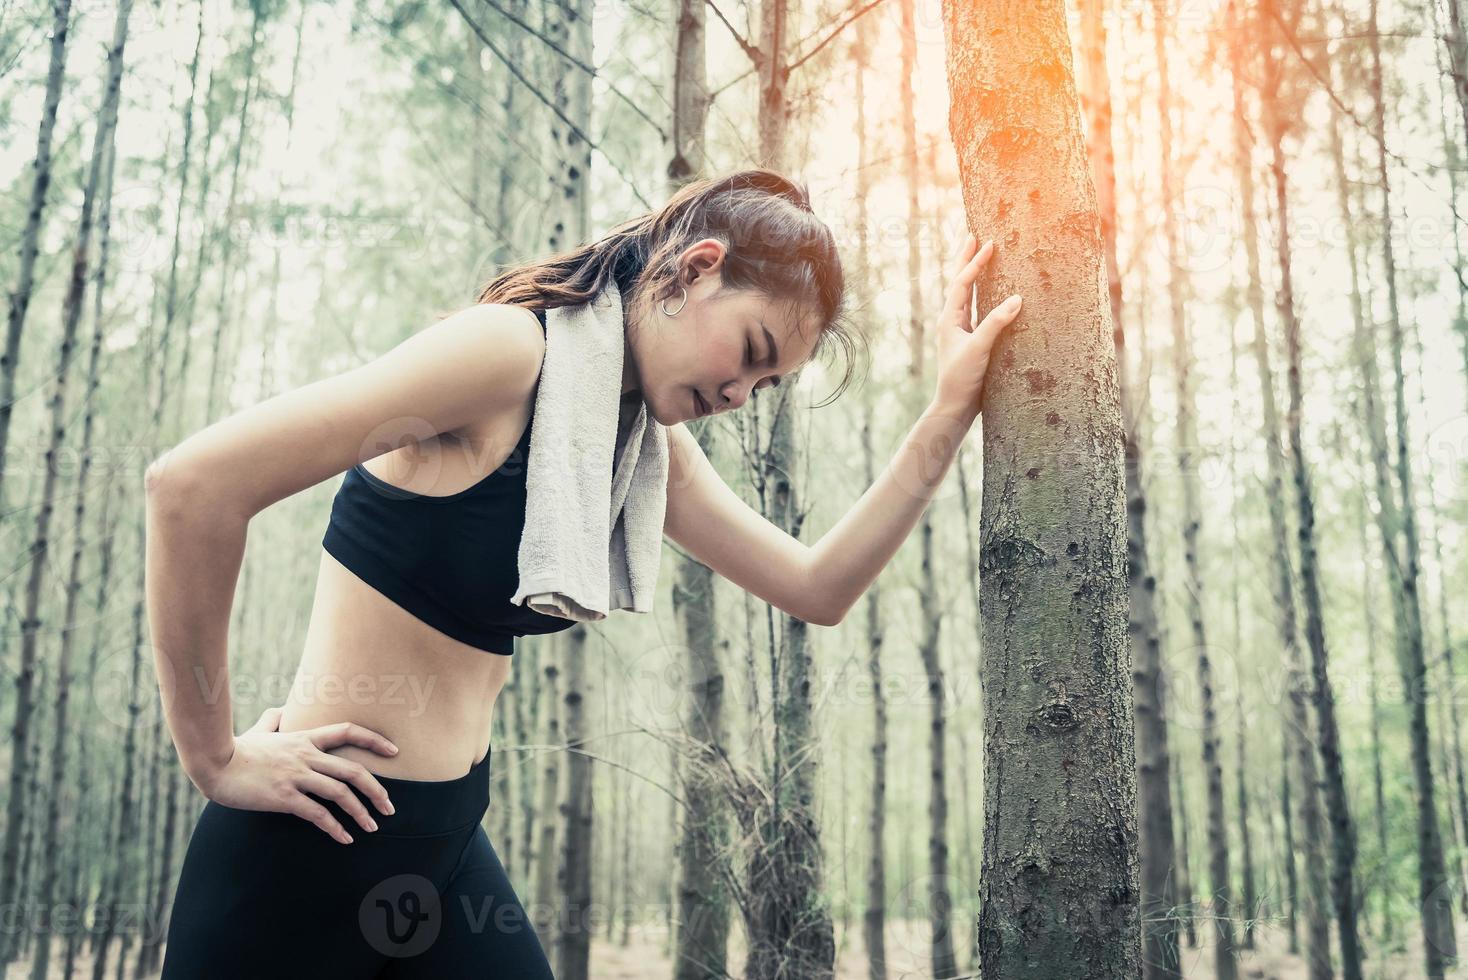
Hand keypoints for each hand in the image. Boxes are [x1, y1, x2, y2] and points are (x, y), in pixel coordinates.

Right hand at [196, 705, 399, 844]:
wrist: (214, 763)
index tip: (394, 751)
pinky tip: (345, 838)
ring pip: (341, 793)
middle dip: (377, 790)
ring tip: (372, 827)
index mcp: (305, 737)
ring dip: (361, 813)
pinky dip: (335, 828)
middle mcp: (306, 755)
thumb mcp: (260, 729)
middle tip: (390, 807)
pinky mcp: (284, 797)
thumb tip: (280, 711)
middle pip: (353, 770)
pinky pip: (318, 814)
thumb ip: (274, 719)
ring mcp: (296, 776)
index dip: (374, 740)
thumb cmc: (237, 749)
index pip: (348, 731)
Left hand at [932, 233, 1020, 416]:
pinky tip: (993, 293)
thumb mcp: (979, 350)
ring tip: (982, 256)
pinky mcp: (971, 341)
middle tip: (974, 236)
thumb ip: (996, 324)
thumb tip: (1017, 298)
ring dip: (974, 274)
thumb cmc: (962, 380)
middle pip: (959, 283)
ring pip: (967, 295)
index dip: (975, 262)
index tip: (989, 243)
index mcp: (949, 319)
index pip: (962, 283)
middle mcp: (953, 321)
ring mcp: (961, 330)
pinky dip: (983, 296)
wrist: (955, 408)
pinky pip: (976, 310)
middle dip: (967, 259)